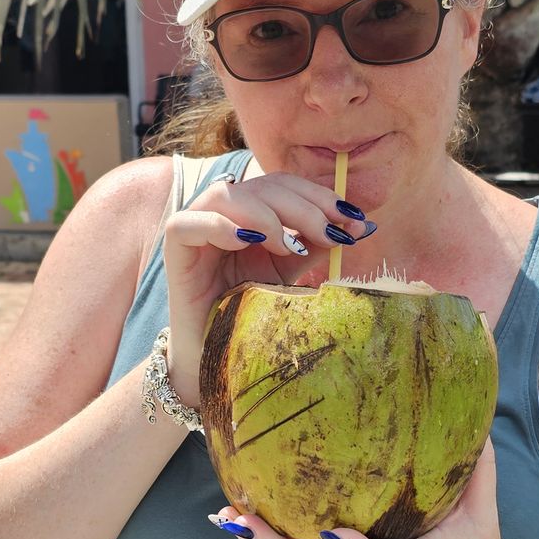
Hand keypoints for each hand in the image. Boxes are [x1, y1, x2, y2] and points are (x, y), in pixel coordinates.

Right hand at [163, 169, 377, 403]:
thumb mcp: (291, 273)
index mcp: (251, 211)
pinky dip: (221, 226)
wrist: (217, 353)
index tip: (354, 220)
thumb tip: (364, 225)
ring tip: (286, 246)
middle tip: (330, 234)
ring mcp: (196, 226)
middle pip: (262, 186)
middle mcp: (223, 212)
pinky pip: (188, 222)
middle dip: (303, 207)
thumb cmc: (250, 310)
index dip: (319, 196)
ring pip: (227, 195)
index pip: (284, 184)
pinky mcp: (174, 248)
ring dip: (265, 215)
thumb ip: (318, 246)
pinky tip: (250, 244)